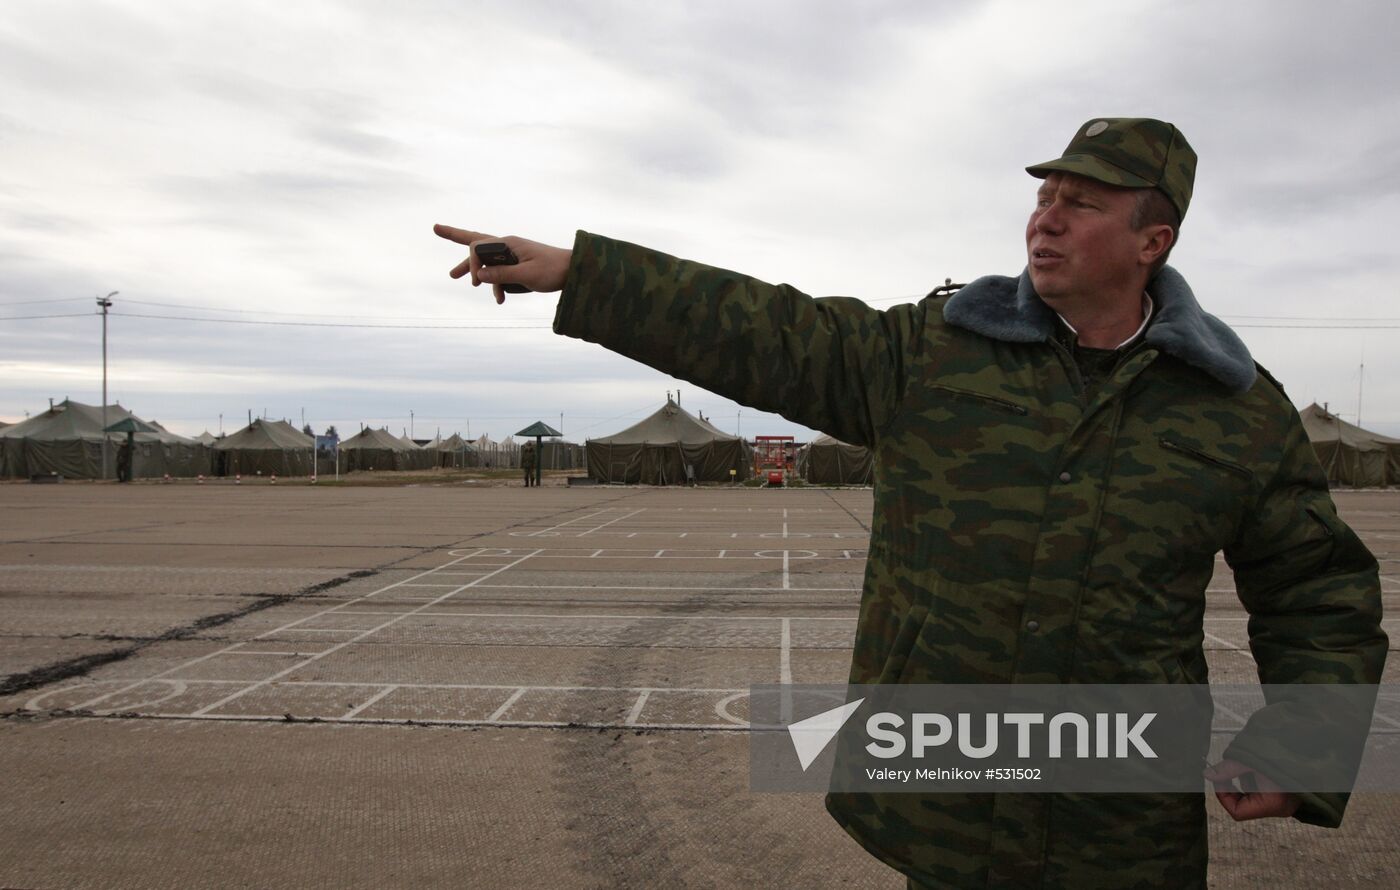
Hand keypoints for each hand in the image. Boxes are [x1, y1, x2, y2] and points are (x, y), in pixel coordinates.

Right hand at [433, 224, 571, 304]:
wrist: (575, 271)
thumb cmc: (554, 270)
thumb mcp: (527, 275)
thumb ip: (502, 275)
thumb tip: (479, 276)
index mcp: (508, 243)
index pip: (478, 247)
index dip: (472, 264)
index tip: (476, 283)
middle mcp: (507, 246)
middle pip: (477, 242)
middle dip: (456, 237)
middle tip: (436, 229)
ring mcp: (512, 255)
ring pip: (486, 259)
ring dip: (472, 269)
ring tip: (454, 276)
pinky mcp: (518, 265)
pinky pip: (499, 271)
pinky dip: (496, 284)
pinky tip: (498, 299)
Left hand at [1204, 759, 1301, 820]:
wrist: (1314, 752)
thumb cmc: (1285, 757)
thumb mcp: (1251, 761)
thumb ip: (1228, 769)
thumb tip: (1208, 775)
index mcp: (1272, 805)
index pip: (1237, 812)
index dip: (1223, 796)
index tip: (1220, 779)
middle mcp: (1278, 809)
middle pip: (1243, 804)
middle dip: (1235, 784)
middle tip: (1233, 767)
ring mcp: (1282, 803)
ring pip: (1251, 794)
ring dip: (1245, 777)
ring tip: (1253, 761)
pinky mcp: (1284, 794)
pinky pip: (1261, 789)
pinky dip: (1255, 776)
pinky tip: (1260, 763)